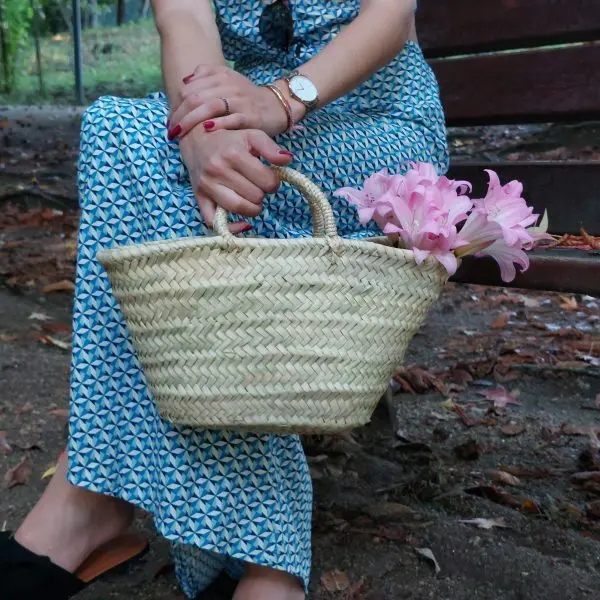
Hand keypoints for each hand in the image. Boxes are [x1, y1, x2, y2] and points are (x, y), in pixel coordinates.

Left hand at [168, 65, 289, 139]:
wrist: (277, 106)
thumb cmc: (247, 98)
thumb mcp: (228, 80)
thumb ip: (207, 75)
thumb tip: (185, 80)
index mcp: (220, 76)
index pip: (188, 88)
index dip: (175, 104)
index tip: (170, 120)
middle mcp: (229, 85)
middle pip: (195, 97)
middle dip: (179, 115)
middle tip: (171, 131)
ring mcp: (241, 101)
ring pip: (210, 106)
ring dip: (191, 121)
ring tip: (180, 134)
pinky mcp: (252, 117)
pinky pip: (232, 119)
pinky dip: (218, 124)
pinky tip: (205, 130)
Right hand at [179, 127, 293, 231]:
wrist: (197, 138)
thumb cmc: (229, 139)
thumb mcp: (252, 135)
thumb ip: (271, 147)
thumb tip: (287, 160)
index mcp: (234, 154)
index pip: (268, 181)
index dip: (274, 182)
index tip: (268, 177)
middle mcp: (218, 170)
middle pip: (256, 196)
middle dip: (262, 193)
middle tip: (257, 185)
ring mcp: (207, 185)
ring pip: (240, 208)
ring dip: (252, 208)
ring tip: (251, 198)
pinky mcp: (200, 197)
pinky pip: (214, 222)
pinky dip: (231, 227)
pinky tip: (243, 223)